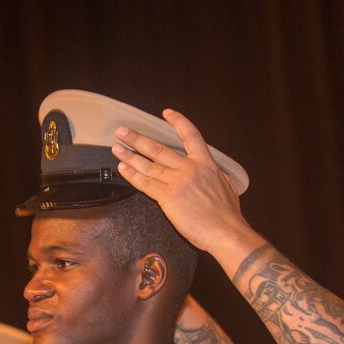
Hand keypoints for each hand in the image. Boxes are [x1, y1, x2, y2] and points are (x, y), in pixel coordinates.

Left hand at [112, 109, 251, 253]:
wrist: (225, 231)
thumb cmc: (227, 214)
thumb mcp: (226, 184)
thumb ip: (212, 174)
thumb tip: (207, 171)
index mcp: (206, 163)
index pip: (190, 135)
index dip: (177, 122)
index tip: (167, 113)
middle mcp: (189, 168)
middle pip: (158, 148)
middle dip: (137, 138)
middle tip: (123, 131)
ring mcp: (177, 181)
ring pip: (148, 164)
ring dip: (129, 155)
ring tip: (116, 148)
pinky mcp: (167, 197)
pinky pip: (145, 183)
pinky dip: (132, 175)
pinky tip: (123, 168)